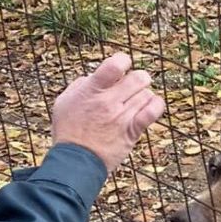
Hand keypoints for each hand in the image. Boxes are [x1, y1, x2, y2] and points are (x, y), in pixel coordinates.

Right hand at [51, 53, 164, 173]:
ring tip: (134, 102)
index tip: (122, 67)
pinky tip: (150, 106)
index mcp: (92, 90)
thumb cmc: (68, 130)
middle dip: (139, 78)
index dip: (123, 61)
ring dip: (144, 95)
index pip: (115, 64)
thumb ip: (81, 85)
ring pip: (146, 94)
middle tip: (133, 86)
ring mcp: (122, 116)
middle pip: (138, 78)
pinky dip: (156, 106)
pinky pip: (152, 112)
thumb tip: (95, 75)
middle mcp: (109, 101)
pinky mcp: (132, 131)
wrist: (76, 160)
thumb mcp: (64, 102)